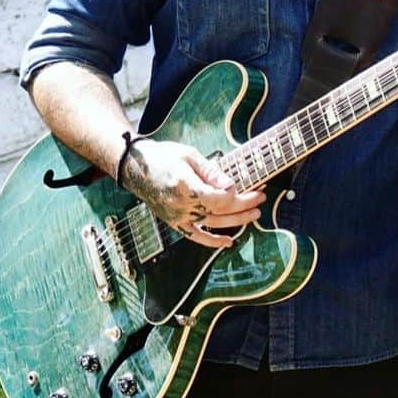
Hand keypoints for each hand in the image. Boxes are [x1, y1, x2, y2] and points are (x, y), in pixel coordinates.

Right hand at [122, 138, 263, 248]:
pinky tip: (228, 242)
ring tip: (255, 214)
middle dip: (244, 205)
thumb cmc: (163, 157)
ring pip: (213, 224)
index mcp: (184, 186)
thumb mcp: (189, 155)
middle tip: (261, 198)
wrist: (136, 169)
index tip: (248, 187)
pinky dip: (212, 241)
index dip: (235, 196)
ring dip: (236, 221)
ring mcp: (177, 216)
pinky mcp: (174, 222)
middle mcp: (181, 205)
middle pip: (220, 211)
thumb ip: (211, 172)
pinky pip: (195, 236)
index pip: (217, 198)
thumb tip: (231, 185)